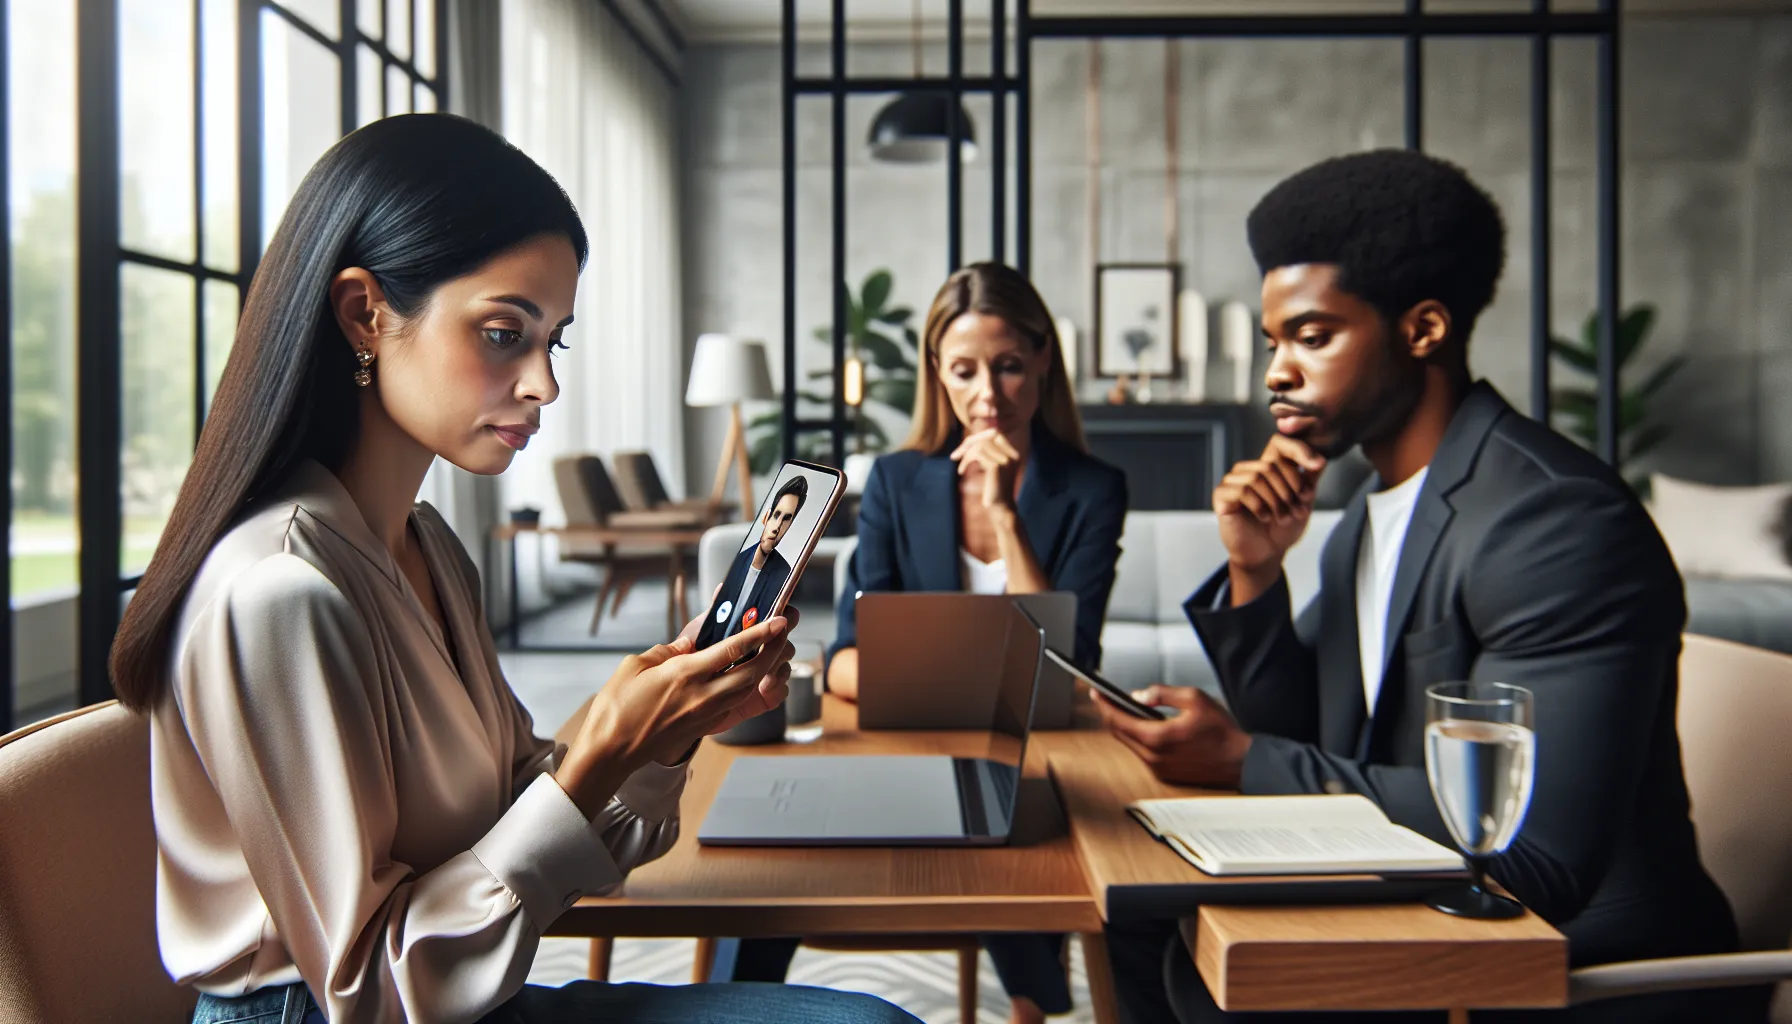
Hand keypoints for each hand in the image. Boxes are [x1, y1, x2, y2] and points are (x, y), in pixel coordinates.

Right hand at [556, 615, 796, 817]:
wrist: (611, 751)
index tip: (778, 620)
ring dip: (764, 669)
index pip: (733, 649)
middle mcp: (702, 694)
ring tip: (773, 650)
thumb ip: (667, 650)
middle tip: (784, 631)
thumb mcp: (636, 665)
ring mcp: (705, 713)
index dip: (760, 633)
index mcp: (685, 673)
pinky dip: (747, 686)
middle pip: (752, 671)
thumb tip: (689, 644)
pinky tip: (750, 676)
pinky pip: (733, 703)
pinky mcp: (703, 725)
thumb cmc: (617, 707)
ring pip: (747, 688)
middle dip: (773, 650)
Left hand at [950, 429, 1022, 512]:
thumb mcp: (991, 468)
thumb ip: (986, 453)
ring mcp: (1006, 460)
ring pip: (981, 444)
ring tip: (961, 467)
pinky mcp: (996, 467)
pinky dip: (966, 460)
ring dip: (966, 454)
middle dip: (969, 442)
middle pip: (989, 435)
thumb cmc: (993, 490)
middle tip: (955, 455)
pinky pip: (977, 453)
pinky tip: (961, 472)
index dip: (977, 438)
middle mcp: (1012, 455)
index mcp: (1013, 454)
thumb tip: (970, 439)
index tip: (963, 450)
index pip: (994, 434)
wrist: (1001, 509)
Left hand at [1094, 685, 1252, 788]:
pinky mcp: (1165, 775)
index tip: (1096, 693)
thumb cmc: (1223, 733)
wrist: (1242, 762)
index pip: (1118, 720)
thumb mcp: (1195, 699)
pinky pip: (1143, 754)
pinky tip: (1143, 727)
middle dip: (1111, 714)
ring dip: (1125, 727)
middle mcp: (1153, 757)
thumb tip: (1139, 696)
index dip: (1104, 704)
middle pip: (1120, 733)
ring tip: (1123, 709)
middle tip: (1105, 699)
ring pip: (1130, 744)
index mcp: (1157, 738)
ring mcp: (1158, 769)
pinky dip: (1139, 739)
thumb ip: (1163, 694)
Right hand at [1214, 435, 1326, 577]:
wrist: (1267, 553)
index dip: (1298, 450)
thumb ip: (1310, 479)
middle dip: (1290, 489)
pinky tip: (1265, 517)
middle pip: (1271, 465)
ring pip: (1257, 477)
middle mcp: (1248, 469)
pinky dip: (1260, 506)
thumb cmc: (1282, 527)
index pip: (1279, 443)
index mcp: (1267, 466)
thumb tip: (1321, 459)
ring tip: (1282, 518)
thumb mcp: (1303, 501)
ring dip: (1276, 501)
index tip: (1317, 465)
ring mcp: (1233, 481)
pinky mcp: (1221, 495)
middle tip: (1298, 510)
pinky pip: (1243, 491)